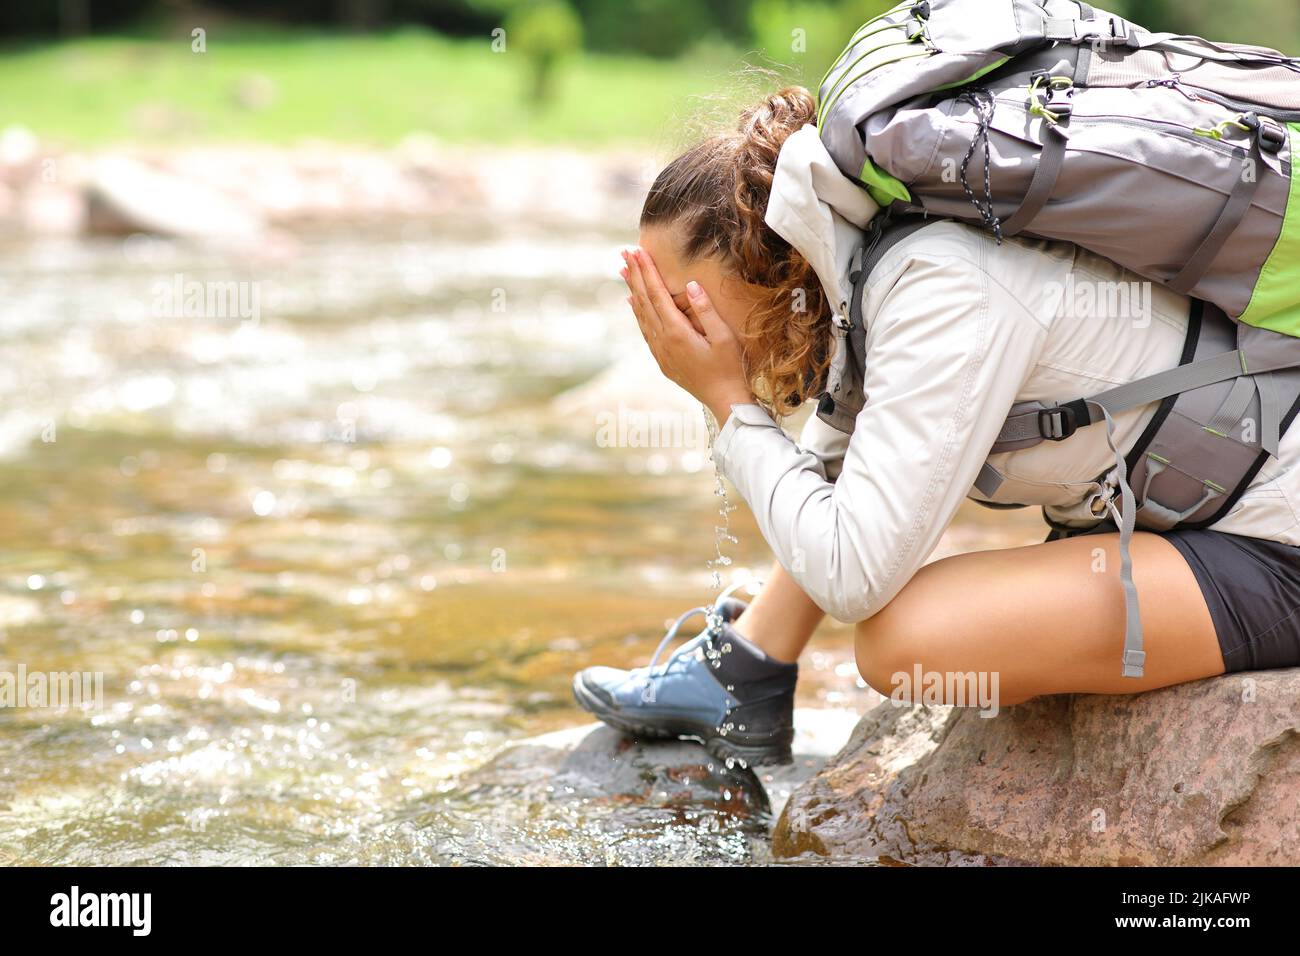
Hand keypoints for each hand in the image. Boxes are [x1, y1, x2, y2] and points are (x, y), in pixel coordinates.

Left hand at [621, 247, 753, 423]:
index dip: (647, 271)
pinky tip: (633, 303)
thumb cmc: (730, 369)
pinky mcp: (663, 360)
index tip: (638, 251)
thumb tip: (691, 285)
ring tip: (624, 271)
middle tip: (625, 253)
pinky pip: (645, 330)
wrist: (724, 401)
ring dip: (633, 291)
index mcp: (677, 333)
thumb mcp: (724, 337)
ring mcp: (661, 352)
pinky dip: (638, 313)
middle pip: (644, 302)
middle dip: (635, 275)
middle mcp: (663, 342)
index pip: (657, 295)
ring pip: (641, 316)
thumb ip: (706, 310)